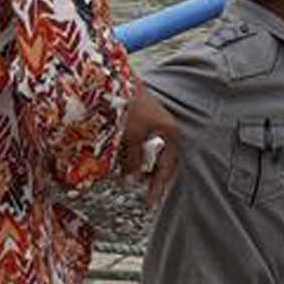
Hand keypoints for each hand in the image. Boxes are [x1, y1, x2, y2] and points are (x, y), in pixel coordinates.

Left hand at [119, 81, 181, 209]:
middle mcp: (164, 128)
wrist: (113, 80)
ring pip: (148, 152)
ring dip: (138, 165)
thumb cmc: (128, 104)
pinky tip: (120, 160)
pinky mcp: (140, 119)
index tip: (150, 202)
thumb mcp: (131, 136)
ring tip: (126, 177)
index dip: (158, 185)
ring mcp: (152, 123)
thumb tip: (132, 179)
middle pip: (161, 159)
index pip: (167, 166)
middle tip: (143, 193)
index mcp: (170, 131)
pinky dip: (131, 154)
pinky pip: (139, 143)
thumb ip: (134, 160)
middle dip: (150, 176)